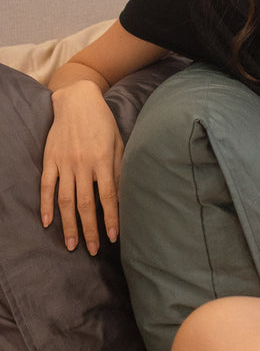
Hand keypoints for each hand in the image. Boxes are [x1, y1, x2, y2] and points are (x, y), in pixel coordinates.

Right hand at [41, 80, 123, 254]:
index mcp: (103, 160)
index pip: (107, 197)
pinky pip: (47, 186)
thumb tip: (122, 197)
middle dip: (89, 229)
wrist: (77, 100)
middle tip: (92, 250)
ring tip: (72, 244)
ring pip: (65, 200)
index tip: (112, 238)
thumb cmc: (103, 122)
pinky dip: (46, 204)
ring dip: (68, 225)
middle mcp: (83, 164)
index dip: (110, 219)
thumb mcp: (118, 142)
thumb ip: (120, 169)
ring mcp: (64, 162)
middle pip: (85, 204)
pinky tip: (47, 222)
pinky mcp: (50, 159)